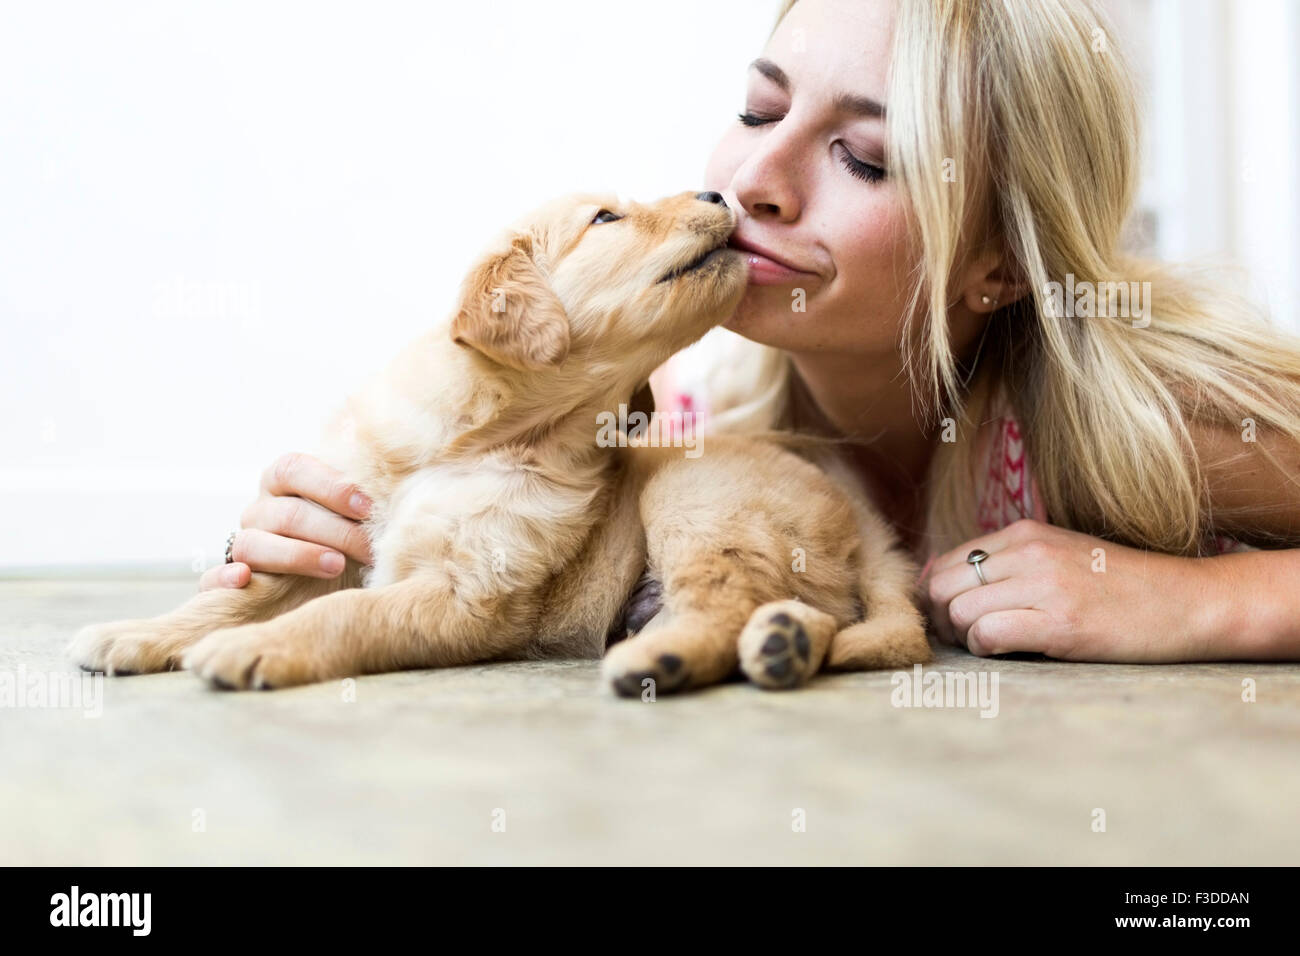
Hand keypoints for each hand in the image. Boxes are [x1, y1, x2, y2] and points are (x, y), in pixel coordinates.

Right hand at [198, 452, 374, 590]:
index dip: (331, 486)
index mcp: (283, 480)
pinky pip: (211, 579)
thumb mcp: (355, 499)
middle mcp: (260, 510)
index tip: (367, 506)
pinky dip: (223, 579)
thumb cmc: (346, 527)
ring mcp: (241, 544)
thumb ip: (355, 467)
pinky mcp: (226, 582)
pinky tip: (244, 579)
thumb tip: (358, 422)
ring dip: (297, 555)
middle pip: (287, 514)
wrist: (329, 573)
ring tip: (336, 565)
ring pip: (254, 545)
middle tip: (368, 546)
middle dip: (333, 530)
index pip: (294, 469)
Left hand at [920, 518, 1222, 661]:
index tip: (955, 617)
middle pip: (943, 586)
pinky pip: (987, 634)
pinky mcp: (1061, 623)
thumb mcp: (1059, 555)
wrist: (1189, 602)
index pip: (947, 561)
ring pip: (959, 611)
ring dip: (966, 636)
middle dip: (944, 618)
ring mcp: (1045, 586)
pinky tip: (1012, 650)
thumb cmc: (1119, 586)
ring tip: (996, 643)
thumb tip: (936, 577)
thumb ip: (1005, 562)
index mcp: (1025, 533)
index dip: (940, 596)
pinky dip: (987, 648)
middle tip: (969, 636)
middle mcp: (1029, 553)